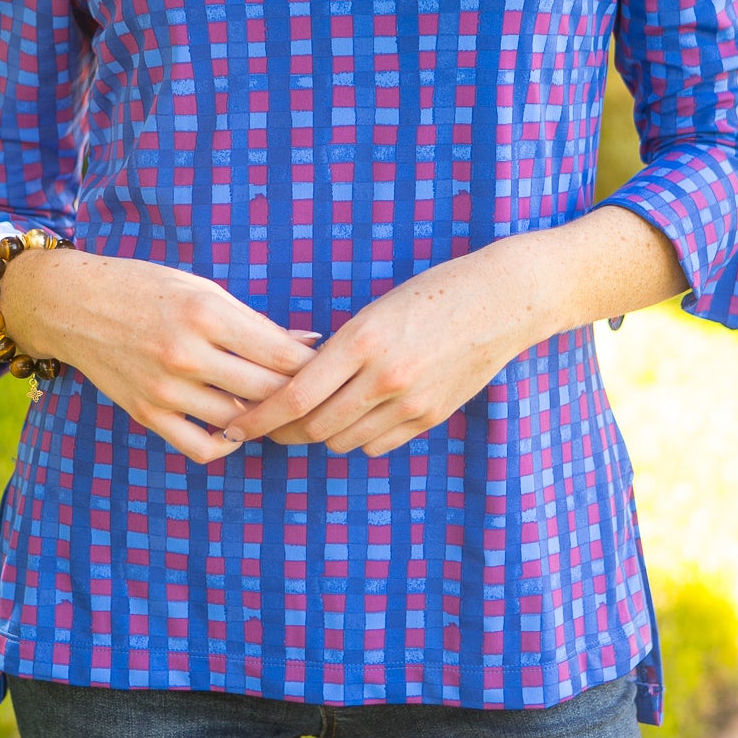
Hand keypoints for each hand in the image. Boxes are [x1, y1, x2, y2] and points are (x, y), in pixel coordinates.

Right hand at [0, 249, 318, 464]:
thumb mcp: (202, 288)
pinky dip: (228, 443)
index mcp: (206, 313)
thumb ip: (252, 321)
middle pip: (267, 389)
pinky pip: (201, 446)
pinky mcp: (146, 414)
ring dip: (267, 420)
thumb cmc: (146, 287)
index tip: (331, 367)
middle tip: (319, 396)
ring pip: (239, 420)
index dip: (314, 364)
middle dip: (299, 395)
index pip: (280, 352)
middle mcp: (187, 353)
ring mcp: (165, 388)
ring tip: (285, 412)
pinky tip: (239, 429)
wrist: (73, 303)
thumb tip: (306, 342)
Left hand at [220, 240, 545, 458]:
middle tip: (260, 426)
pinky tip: (352, 417)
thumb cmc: (433, 293)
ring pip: (342, 440)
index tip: (235, 423)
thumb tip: (296, 386)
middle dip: (281, 432)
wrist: (502, 300)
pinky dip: (356, 437)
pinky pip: (376, 444)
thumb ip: (340, 352)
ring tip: (304, 420)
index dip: (259, 416)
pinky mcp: (431, 418)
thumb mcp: (377, 310)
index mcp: (364, 340)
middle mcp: (386, 378)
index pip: (296, 395)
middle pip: (313, 428)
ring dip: (318, 435)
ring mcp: (411, 403)